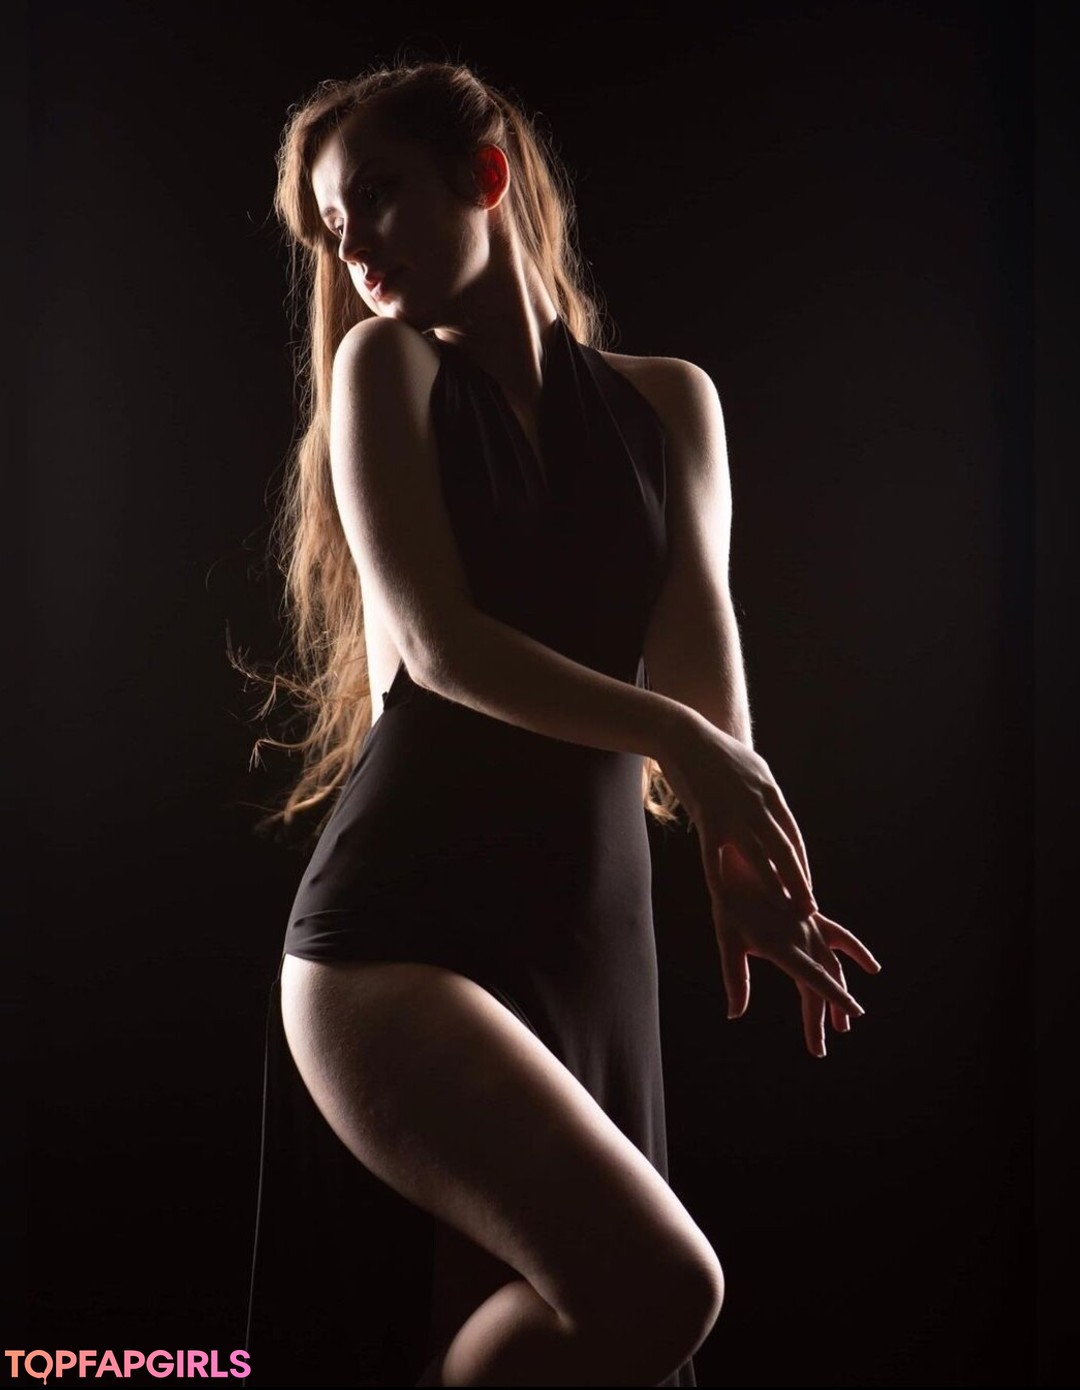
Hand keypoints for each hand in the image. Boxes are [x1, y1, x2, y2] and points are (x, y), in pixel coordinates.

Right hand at [660, 710, 817, 915]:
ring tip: (784, 909)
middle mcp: (758, 806)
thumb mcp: (752, 768)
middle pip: (785, 851)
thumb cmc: (716, 752)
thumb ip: (764, 794)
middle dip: (799, 883)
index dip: (802, 868)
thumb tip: (775, 813)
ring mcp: (734, 813)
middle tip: (810, 909)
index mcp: (771, 795)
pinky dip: (723, 881)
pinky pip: (716, 857)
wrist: (685, 734)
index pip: (793, 839)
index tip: (808, 889)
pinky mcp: (708, 818)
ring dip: (774, 886)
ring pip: (759, 857)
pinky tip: (728, 901)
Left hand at [708, 844, 880, 1055]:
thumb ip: (736, 979)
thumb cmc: (730, 902)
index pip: (814, 979)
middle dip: (825, 1016)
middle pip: (822, 983)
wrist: (742, 860)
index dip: (834, 999)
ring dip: (839, 995)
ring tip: (843, 1026)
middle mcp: (803, 938)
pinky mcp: (814, 917)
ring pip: (834, 967)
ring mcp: (811, 927)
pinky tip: (872, 968)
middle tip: (820, 1049)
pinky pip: (841, 938)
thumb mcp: (728, 940)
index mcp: (782, 946)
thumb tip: (733, 1015)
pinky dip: (857, 953)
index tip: (853, 1015)